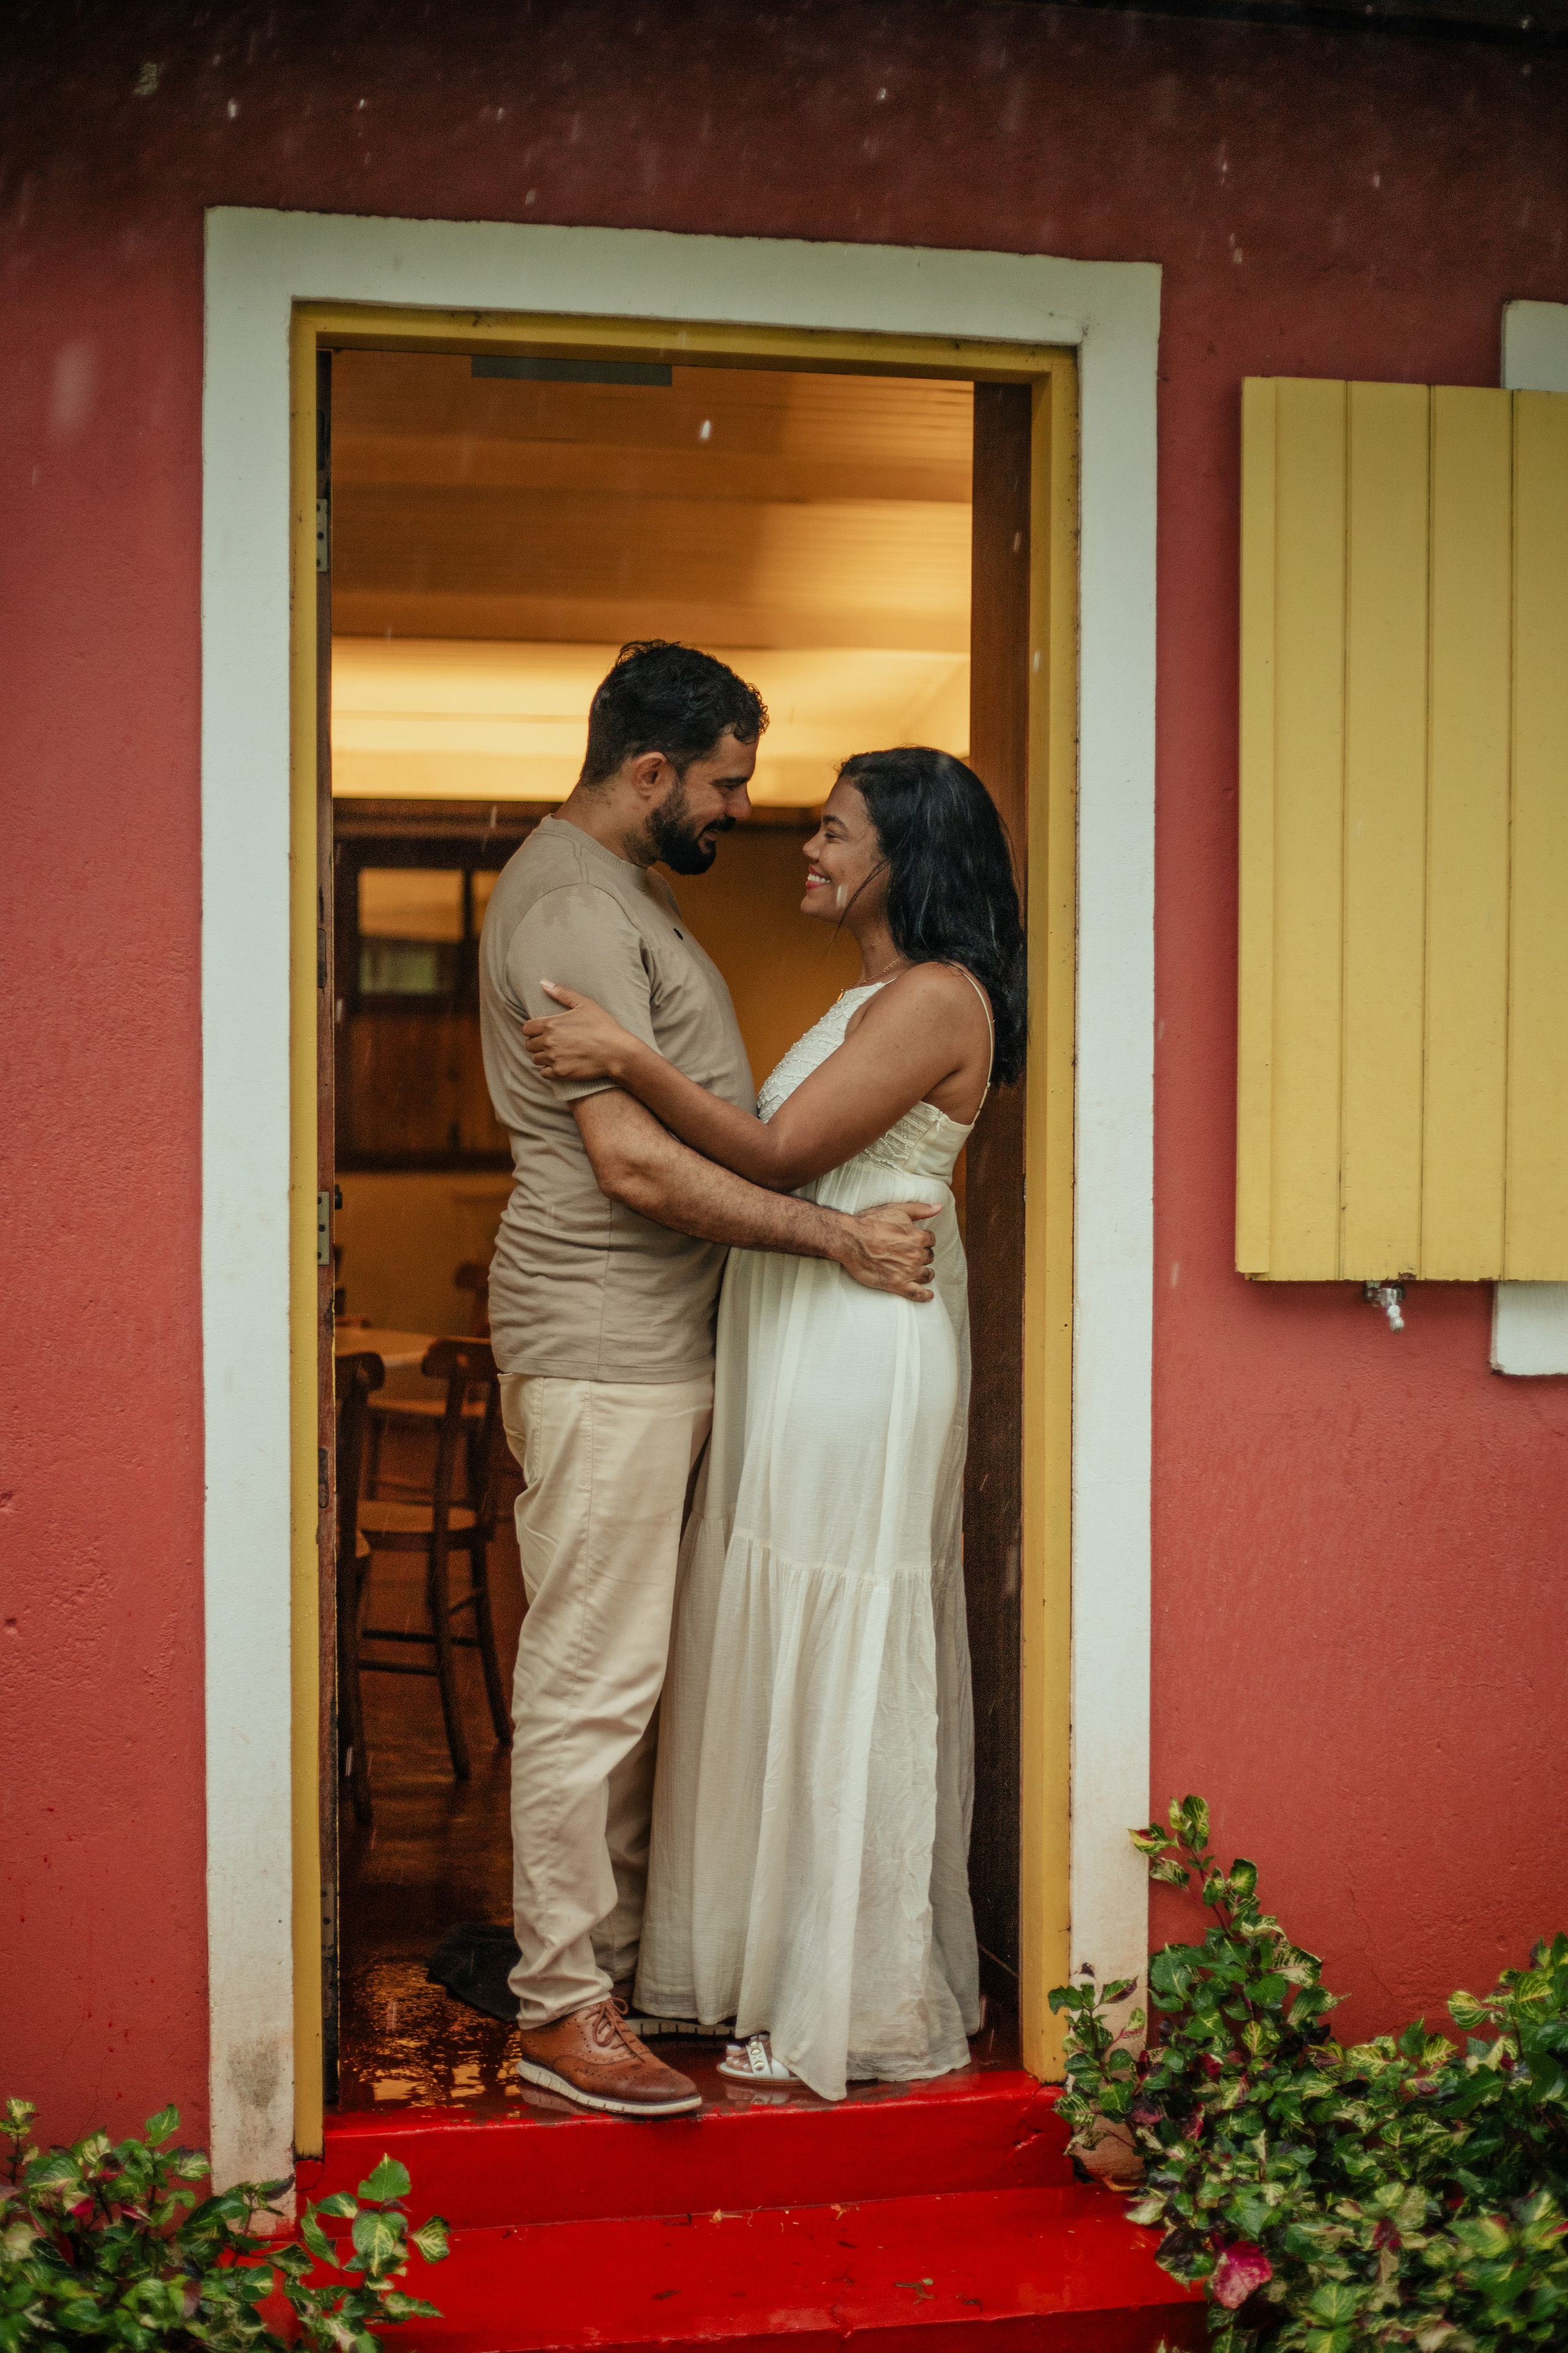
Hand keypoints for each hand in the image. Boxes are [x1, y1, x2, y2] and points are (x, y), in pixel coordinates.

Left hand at [523, 983, 638, 1082]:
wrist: (617, 1051)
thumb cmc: (602, 1026)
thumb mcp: (585, 1004)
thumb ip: (562, 993)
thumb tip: (543, 983)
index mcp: (550, 1024)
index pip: (526, 1029)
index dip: (533, 1030)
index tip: (543, 1031)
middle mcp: (548, 1042)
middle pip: (529, 1045)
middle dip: (538, 1043)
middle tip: (553, 1043)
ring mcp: (554, 1058)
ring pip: (536, 1059)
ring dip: (543, 1057)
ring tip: (557, 1053)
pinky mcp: (560, 1073)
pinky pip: (544, 1073)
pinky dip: (550, 1070)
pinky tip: (561, 1064)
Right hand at [836, 1202, 939, 1301]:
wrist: (851, 1240)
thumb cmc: (871, 1223)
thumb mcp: (897, 1209)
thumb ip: (920, 1209)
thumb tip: (939, 1207)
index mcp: (917, 1237)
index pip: (931, 1240)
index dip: (925, 1239)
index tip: (919, 1240)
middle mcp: (916, 1255)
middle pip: (929, 1257)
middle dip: (923, 1255)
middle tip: (914, 1254)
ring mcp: (907, 1271)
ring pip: (926, 1274)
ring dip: (926, 1273)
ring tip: (923, 1272)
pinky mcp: (897, 1284)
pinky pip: (917, 1293)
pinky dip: (925, 1296)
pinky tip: (929, 1295)